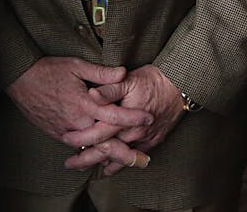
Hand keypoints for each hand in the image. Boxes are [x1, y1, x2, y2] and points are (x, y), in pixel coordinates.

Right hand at [7, 57, 151, 148]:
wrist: (21, 80)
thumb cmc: (49, 70)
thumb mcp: (77, 66)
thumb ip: (102, 73)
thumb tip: (124, 72)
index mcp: (84, 103)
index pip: (114, 114)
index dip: (133, 117)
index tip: (148, 118)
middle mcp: (76, 121)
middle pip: (105, 141)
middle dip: (126, 152)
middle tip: (144, 159)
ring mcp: (66, 130)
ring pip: (91, 148)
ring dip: (110, 155)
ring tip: (127, 161)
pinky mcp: (57, 134)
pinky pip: (77, 147)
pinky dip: (90, 153)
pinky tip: (101, 157)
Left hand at [71, 64, 186, 174]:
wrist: (180, 85)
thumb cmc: (153, 80)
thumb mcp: (128, 80)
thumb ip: (108, 89)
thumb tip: (91, 94)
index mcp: (125, 119)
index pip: (99, 133)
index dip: (81, 137)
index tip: (66, 139)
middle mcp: (134, 133)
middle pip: (107, 151)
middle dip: (87, 159)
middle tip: (70, 163)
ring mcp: (145, 139)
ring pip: (120, 156)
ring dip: (102, 161)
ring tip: (85, 166)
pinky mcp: (153, 140)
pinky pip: (134, 156)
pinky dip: (121, 162)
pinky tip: (111, 167)